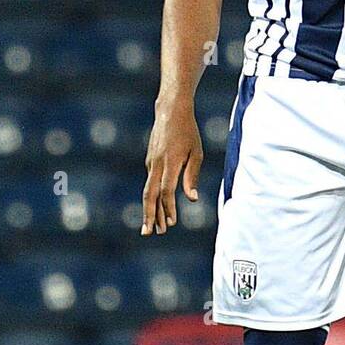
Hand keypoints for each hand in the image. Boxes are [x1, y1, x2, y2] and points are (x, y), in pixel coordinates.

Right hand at [141, 103, 203, 235]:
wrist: (170, 111)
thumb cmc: (188, 132)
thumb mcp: (196, 152)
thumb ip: (192, 176)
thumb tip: (192, 198)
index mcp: (171, 162)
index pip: (166, 190)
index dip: (168, 208)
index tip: (172, 223)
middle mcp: (157, 164)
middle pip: (150, 195)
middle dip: (150, 215)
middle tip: (149, 233)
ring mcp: (151, 162)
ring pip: (148, 190)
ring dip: (150, 209)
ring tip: (153, 227)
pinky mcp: (150, 160)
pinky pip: (150, 182)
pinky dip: (152, 197)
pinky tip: (157, 207)